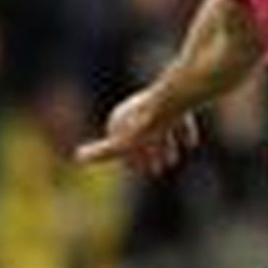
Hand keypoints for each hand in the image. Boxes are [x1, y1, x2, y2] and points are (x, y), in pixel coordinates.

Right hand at [75, 88, 199, 175]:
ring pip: (161, 126)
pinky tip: (190, 144)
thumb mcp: (125, 142)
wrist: (177, 96)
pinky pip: (181, 116)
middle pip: (142, 134)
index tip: (133, 169)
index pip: (120, 139)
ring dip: (164, 145)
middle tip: (155, 171)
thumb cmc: (151, 121)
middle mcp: (141, 106)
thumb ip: (103, 152)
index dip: (127, 157)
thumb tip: (77, 157)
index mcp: (124, 115)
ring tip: (171, 161)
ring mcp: (160, 102)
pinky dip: (184, 131)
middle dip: (147, 154)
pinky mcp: (181, 99)